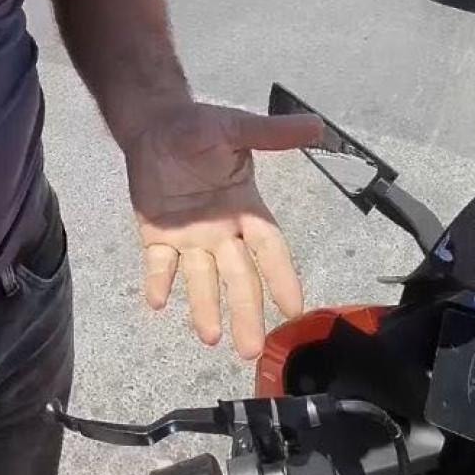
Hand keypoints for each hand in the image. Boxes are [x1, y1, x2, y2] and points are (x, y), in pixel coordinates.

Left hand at [125, 101, 323, 359]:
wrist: (157, 126)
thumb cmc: (201, 129)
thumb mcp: (238, 128)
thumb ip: (272, 134)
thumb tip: (318, 126)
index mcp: (246, 209)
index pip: (269, 249)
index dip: (281, 277)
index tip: (294, 309)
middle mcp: (222, 232)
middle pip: (239, 277)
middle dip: (246, 311)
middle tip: (251, 349)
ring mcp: (190, 238)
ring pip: (202, 280)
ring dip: (205, 308)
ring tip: (211, 338)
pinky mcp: (158, 237)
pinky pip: (160, 265)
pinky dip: (159, 282)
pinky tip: (157, 302)